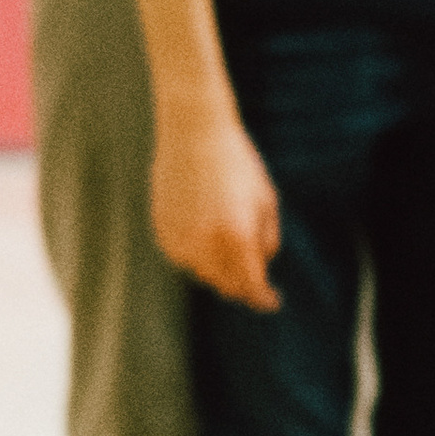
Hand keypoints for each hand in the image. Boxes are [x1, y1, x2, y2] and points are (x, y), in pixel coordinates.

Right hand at [151, 111, 280, 307]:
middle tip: (256, 282)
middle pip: (226, 284)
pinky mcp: (162, 231)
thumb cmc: (238, 164)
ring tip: (230, 248)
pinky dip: (197, 255)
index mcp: (237, 237)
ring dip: (219, 270)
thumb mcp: (266, 201)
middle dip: (242, 286)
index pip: (251, 285)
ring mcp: (180, 239)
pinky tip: (206, 234)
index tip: (272, 302)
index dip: (263, 298)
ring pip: (203, 272)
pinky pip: (183, 257)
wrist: (194, 133)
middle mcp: (206, 244)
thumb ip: (266, 241)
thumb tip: (260, 268)